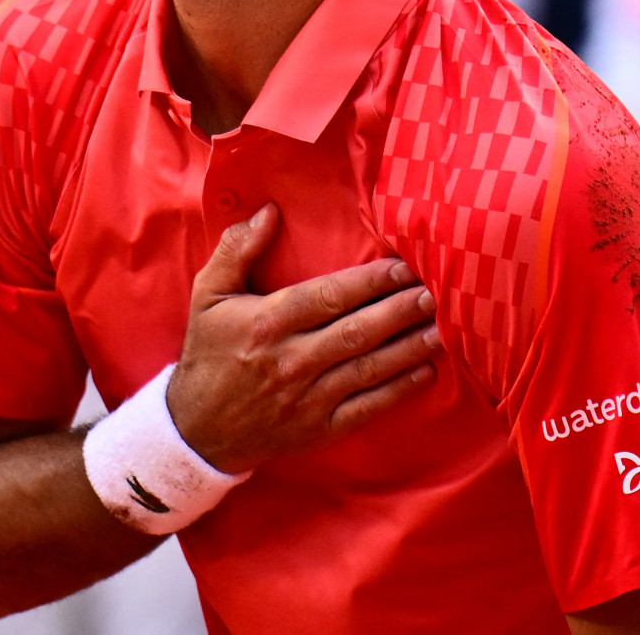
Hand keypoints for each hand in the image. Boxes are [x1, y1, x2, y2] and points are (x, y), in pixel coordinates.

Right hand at [165, 205, 442, 474]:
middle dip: (399, 311)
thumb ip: (237, 250)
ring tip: (441, 328)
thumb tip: (269, 211)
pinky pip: (367, 408)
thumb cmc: (208, 353)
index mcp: (266, 323)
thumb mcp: (207, 295)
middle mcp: (291, 360)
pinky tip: (425, 372)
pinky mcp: (320, 428)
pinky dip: (399, 391)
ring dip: (409, 348)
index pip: (328, 297)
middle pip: (357, 331)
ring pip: (369, 368)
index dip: (369, 282)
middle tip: (433, 293)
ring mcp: (308, 397)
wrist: (198, 428)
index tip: (401, 267)